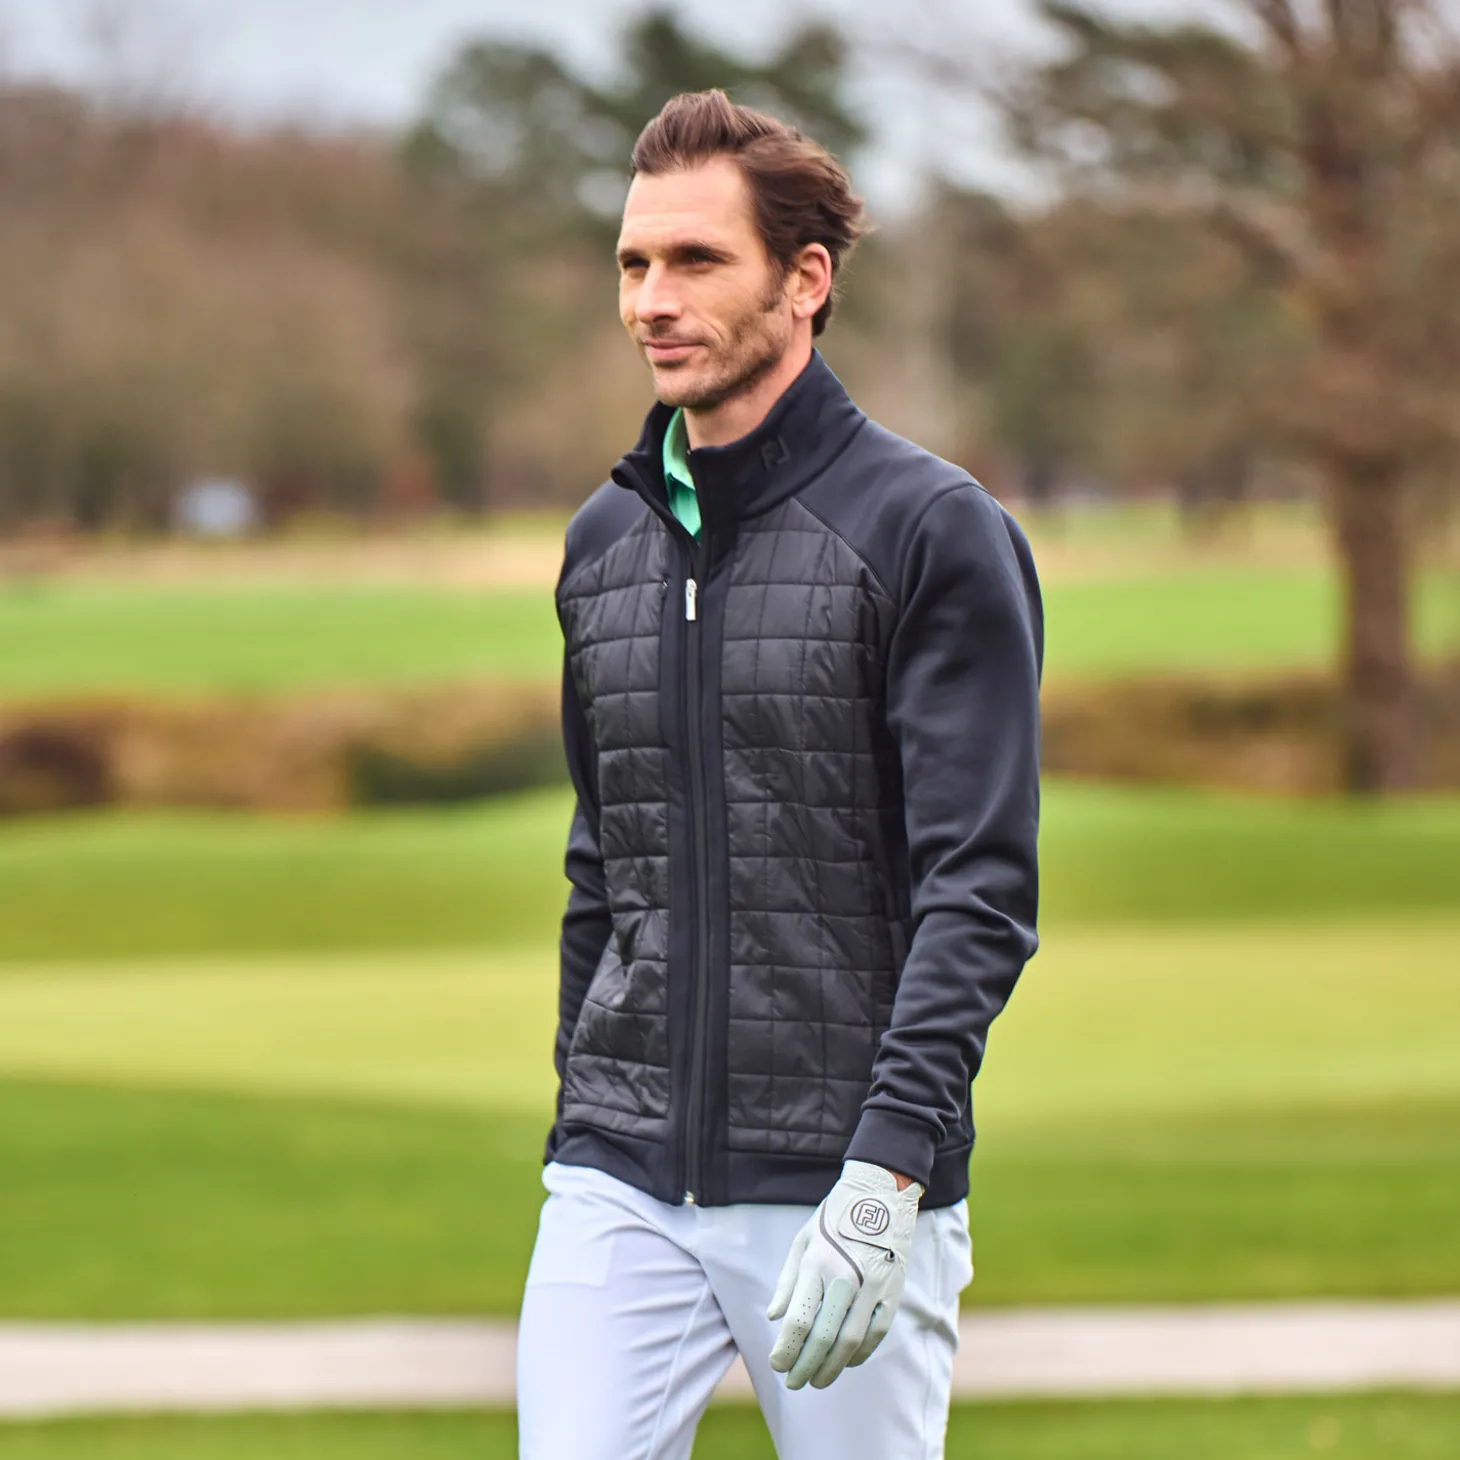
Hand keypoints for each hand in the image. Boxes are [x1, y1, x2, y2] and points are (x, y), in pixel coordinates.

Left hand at [766, 1160, 922, 1390]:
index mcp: (818, 1262)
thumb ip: (788, 1282)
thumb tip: (774, 1318)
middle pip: (824, 1337)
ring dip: (832, 1367)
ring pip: (851, 1341)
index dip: (786, 1349)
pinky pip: (875, 1334)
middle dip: (805, 1366)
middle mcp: (846, 1277)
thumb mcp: (803, 1241)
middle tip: (793, 1383)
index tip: (776, 1364)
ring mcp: (873, 1286)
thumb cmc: (834, 1218)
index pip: (800, 1319)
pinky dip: (859, 1354)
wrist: (880, 1193)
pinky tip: (845, 1363)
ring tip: (816, 1381)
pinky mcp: (893, 1292)